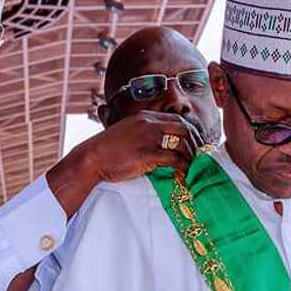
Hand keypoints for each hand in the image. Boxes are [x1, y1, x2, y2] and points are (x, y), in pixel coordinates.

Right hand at [47, 110, 204, 221]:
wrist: (91, 158)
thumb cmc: (109, 149)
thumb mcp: (128, 132)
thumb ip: (145, 133)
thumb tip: (163, 144)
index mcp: (146, 117)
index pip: (178, 120)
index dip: (191, 133)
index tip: (196, 144)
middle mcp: (149, 124)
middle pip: (184, 129)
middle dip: (195, 143)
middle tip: (199, 157)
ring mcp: (148, 138)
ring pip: (181, 143)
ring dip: (190, 156)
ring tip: (192, 167)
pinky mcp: (146, 154)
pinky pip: (172, 159)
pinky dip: (181, 167)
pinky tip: (182, 173)